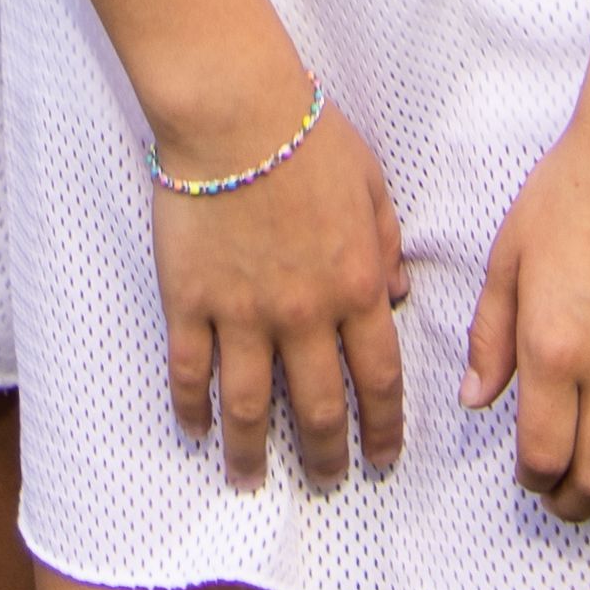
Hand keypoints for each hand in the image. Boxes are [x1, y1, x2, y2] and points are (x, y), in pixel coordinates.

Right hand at [147, 96, 405, 486]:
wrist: (234, 108)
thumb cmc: (305, 131)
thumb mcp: (370, 181)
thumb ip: (385, 243)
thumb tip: (399, 293)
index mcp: (355, 285)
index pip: (378, 379)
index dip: (384, 428)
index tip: (382, 458)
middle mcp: (304, 314)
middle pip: (319, 409)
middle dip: (325, 456)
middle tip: (325, 480)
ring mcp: (243, 313)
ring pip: (251, 408)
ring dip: (253, 454)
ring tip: (251, 481)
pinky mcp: (190, 301)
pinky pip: (190, 370)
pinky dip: (191, 408)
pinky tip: (195, 429)